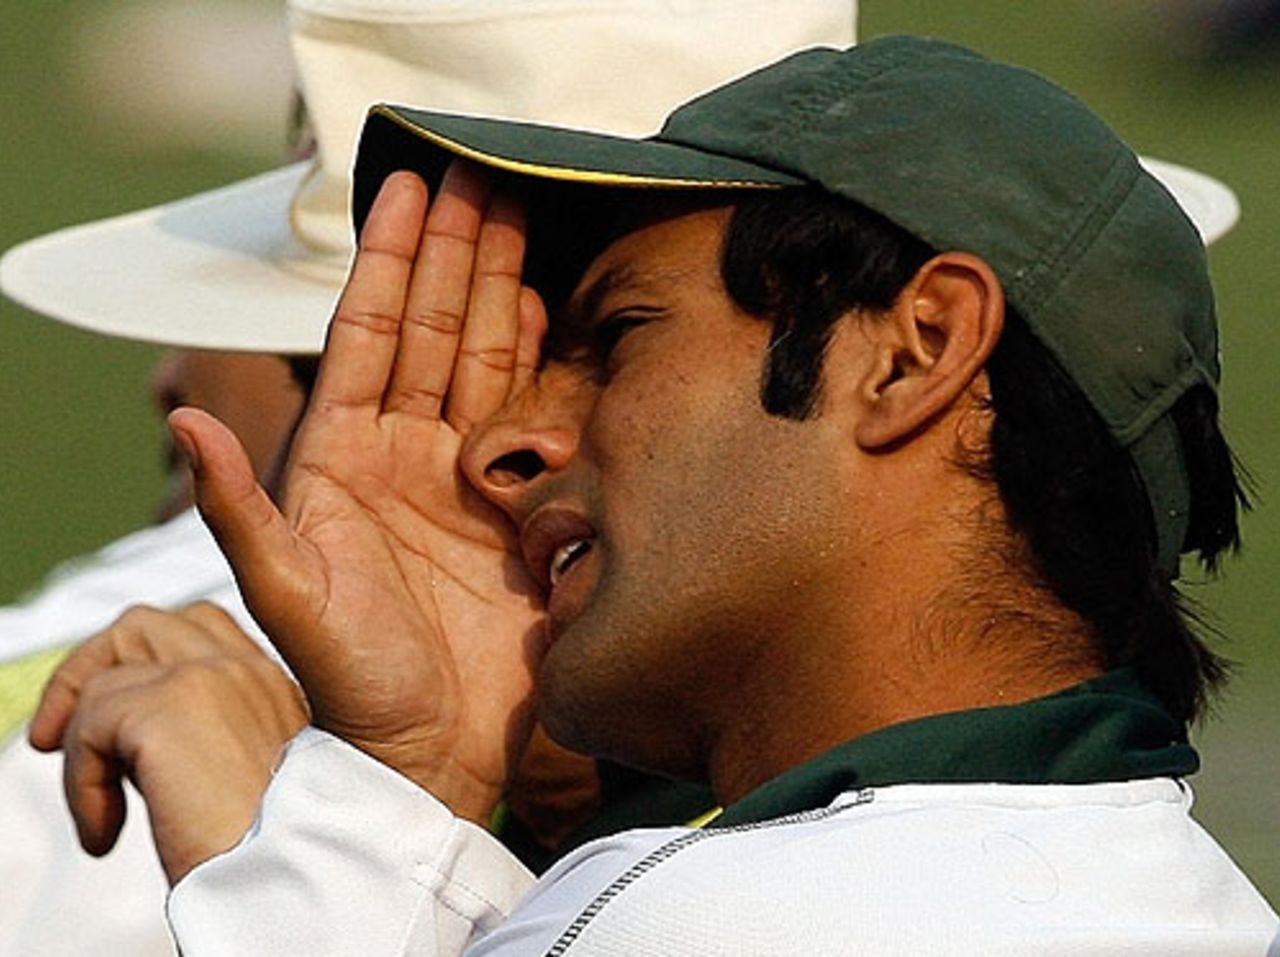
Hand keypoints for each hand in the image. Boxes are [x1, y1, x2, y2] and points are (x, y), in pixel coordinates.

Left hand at [29, 602, 307, 883]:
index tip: (119, 733)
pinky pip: (90, 723)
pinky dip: (81, 782)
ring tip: (97, 800)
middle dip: (92, 673)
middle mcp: (251, 669)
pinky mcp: (172, 707)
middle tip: (64, 739)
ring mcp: (214, 678)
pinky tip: (107, 830)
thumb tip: (137, 747)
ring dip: (82, 736)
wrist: (302, 878)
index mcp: (276, 684)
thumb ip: (213, 740)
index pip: (199, 630)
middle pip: (145, 625)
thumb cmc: (279, 853)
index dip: (142, 666)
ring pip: (110, 667)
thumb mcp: (254, 779)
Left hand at [169, 165, 548, 822]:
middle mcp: (404, 455)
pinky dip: (537, 355)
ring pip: (482, 358)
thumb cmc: (353, 682)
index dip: (388, 264)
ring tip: (514, 216)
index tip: (406, 192)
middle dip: (453, 253)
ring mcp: (465, 474)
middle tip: (476, 176)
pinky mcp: (518, 502)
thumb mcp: (287, 596)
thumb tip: (183, 417)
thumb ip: (240, 509)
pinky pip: (529, 411)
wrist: (432, 749)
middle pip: (432, 331)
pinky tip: (544, 305)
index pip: (368, 339)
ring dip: (498, 286)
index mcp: (342, 461)